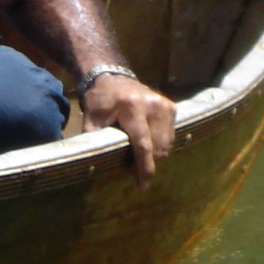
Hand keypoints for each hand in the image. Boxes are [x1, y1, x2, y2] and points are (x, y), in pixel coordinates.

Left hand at [80, 72, 174, 186]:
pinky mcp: (171, 107)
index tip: (143, 186)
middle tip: (133, 166)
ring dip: (155, 154)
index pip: (143, 145)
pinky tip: (148, 140)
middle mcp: (152, 104)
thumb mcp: (92, 120)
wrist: (112, 78)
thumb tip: (95, 167)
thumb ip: (96, 141)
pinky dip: (161, 143)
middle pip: (158, 147)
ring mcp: (164, 105)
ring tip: (139, 152)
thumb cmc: (100, 102)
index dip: (144, 168)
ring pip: (167, 144)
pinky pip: (171, 135)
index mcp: (131, 107)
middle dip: (148, 162)